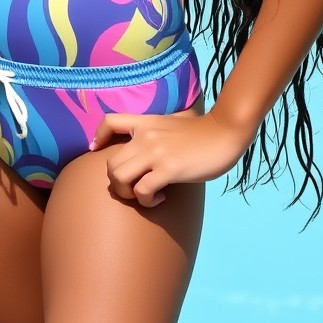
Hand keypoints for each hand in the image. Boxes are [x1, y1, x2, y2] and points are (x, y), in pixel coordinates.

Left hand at [93, 110, 251, 208]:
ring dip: (128, 194)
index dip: (98, 137)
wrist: (224, 132)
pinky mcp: (168, 168)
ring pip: (119, 177)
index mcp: (145, 123)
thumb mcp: (171, 124)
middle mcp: (144, 136)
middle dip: (117, 183)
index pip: (109, 121)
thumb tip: (147, 147)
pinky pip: (142, 190)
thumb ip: (155, 133)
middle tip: (134, 189)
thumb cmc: (202, 132)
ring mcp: (155, 152)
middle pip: (109, 163)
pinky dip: (146, 201)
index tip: (98, 150)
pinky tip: (160, 199)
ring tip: (145, 196)